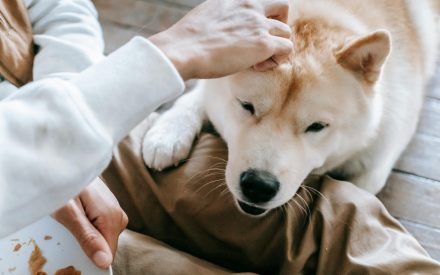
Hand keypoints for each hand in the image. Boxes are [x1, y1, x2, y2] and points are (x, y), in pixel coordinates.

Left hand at [52, 178, 127, 268]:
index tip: (71, 249)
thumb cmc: (63, 182)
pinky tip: (73, 214)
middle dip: (84, 245)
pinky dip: (85, 226)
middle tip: (63, 229)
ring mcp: (115, 211)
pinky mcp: (109, 209)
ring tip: (66, 219)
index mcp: (112, 218)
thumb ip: (88, 238)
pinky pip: (99, 227)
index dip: (89, 258)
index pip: (108, 255)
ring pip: (101, 237)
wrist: (63, 161)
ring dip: (83, 235)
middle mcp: (119, 215)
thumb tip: (106, 262)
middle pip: (104, 246)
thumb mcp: (68, 213)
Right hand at [149, 0, 292, 79]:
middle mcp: (250, 5)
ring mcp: (258, 24)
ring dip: (275, 47)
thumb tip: (220, 29)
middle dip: (277, 25)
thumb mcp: (205, 15)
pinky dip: (276, 60)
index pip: (261, 1)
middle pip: (282, 7)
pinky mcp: (263, 43)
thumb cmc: (187, 41)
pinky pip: (287, 49)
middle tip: (263, 42)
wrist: (182, 50)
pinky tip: (257, 67)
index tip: (249, 33)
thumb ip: (221, 16)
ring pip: (286, 31)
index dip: (261, 17)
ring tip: (257, 60)